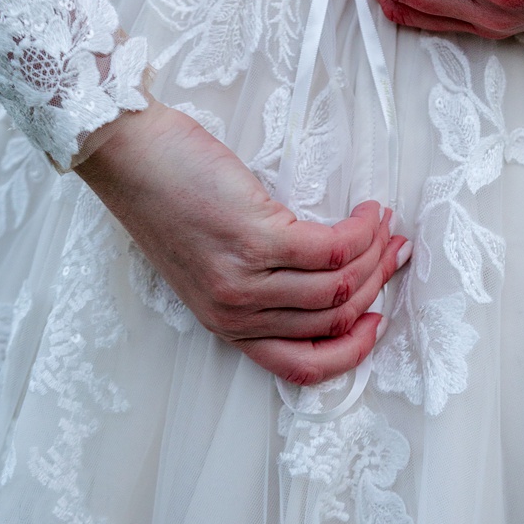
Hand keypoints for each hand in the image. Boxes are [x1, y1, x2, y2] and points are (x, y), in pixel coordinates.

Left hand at [76, 100, 408, 384]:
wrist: (130, 158)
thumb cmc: (168, 196)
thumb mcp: (210, 258)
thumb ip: (259, 279)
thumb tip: (331, 270)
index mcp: (227, 325)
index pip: (302, 365)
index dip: (352, 348)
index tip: (377, 318)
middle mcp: (236, 313)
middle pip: (333, 318)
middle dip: (377, 284)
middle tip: (394, 250)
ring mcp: (245, 279)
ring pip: (339, 285)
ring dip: (375, 253)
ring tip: (383, 224)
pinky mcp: (254, 238)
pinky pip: (331, 248)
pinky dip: (361, 230)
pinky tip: (368, 211)